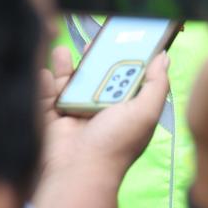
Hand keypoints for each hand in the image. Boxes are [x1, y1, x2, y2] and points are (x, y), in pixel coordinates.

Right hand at [32, 45, 169, 207]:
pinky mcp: (53, 117)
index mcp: (125, 107)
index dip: (125, 56)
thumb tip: (164, 56)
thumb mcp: (145, 112)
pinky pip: (47, 95)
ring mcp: (76, 112)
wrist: (79, 170)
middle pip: (97, 75)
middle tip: (93, 43)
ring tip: (61, 52)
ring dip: (65, 65)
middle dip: (94, 57)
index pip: (126, 76)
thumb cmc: (116, 143)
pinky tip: (45, 72)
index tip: (123, 37)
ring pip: (70, 82)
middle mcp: (100, 109)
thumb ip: (156, 83)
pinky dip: (43, 82)